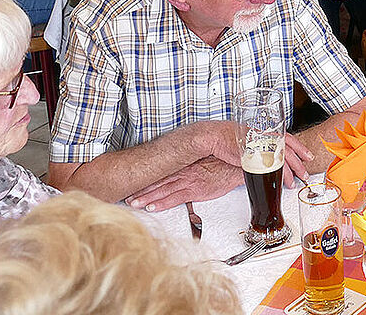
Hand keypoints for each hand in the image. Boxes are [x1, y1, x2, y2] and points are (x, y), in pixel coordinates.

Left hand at [126, 157, 242, 210]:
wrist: (239, 163)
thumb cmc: (225, 161)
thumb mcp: (206, 158)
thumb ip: (193, 164)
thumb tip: (184, 167)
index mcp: (184, 162)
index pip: (161, 170)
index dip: (146, 176)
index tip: (134, 181)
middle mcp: (184, 171)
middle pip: (157, 180)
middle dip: (141, 189)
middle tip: (127, 195)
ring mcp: (189, 180)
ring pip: (162, 189)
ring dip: (146, 197)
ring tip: (134, 203)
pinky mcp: (196, 190)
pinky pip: (175, 198)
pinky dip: (162, 203)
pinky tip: (152, 207)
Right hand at [200, 121, 312, 188]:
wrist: (216, 136)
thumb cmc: (229, 137)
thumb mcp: (250, 138)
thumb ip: (262, 145)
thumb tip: (270, 155)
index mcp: (267, 132)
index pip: (289, 138)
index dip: (300, 148)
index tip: (308, 156)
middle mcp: (267, 138)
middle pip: (289, 151)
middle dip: (299, 164)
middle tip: (305, 174)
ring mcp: (262, 147)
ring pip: (282, 160)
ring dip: (290, 173)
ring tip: (293, 183)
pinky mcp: (255, 156)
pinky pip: (271, 167)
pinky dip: (278, 175)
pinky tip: (281, 182)